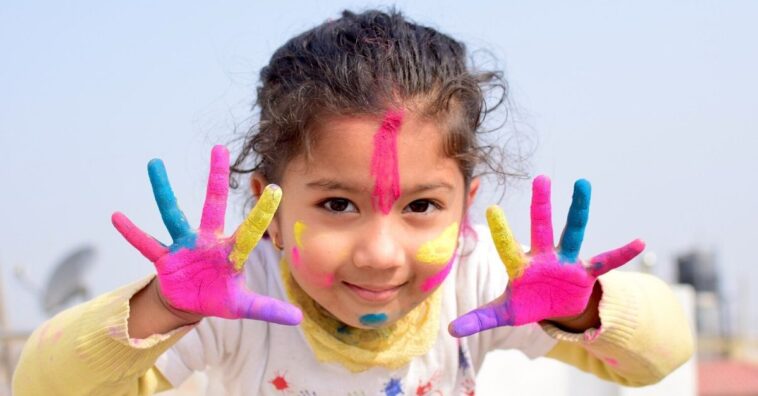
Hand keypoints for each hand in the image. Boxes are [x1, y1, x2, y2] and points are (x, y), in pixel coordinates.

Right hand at [112, 145, 301, 324]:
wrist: (190, 302)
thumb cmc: (219, 296)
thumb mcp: (243, 306)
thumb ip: (268, 308)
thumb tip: (299, 318)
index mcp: (230, 252)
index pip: (250, 231)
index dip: (262, 214)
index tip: (276, 190)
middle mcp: (208, 241)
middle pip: (213, 204)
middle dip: (217, 178)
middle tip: (220, 148)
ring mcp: (184, 246)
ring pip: (172, 214)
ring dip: (163, 191)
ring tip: (154, 163)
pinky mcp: (164, 258)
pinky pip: (146, 243)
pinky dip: (132, 232)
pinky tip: (117, 216)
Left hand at [449, 175, 643, 336]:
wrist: (556, 308)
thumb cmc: (528, 303)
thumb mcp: (504, 313)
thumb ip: (479, 318)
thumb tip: (450, 331)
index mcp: (521, 266)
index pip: (509, 247)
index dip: (502, 231)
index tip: (492, 209)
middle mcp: (544, 257)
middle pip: (541, 227)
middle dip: (541, 205)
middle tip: (540, 178)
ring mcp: (567, 262)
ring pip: (573, 232)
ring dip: (579, 210)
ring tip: (583, 184)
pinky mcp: (586, 272)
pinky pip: (606, 262)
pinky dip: (622, 254)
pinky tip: (639, 243)